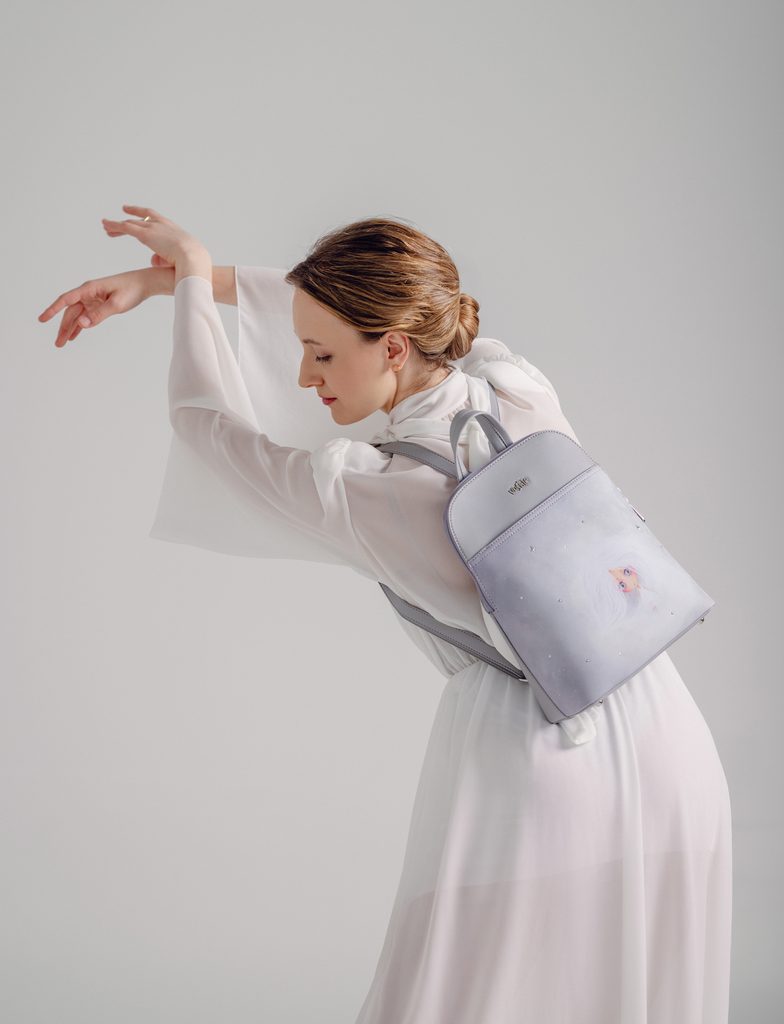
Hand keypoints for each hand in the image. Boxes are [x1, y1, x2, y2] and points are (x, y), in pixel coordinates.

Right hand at [38, 267, 161, 347]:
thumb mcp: (116, 304)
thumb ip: (99, 314)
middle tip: (58, 344)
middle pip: (70, 312)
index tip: (42, 319)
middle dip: (63, 328)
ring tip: (62, 343)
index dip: (52, 309)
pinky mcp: (99, 305)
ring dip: (70, 329)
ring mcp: (93, 299)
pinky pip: (86, 317)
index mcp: (89, 289)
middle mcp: (88, 294)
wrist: (143, 284)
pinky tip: (74, 336)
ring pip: (77, 316)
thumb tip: (82, 324)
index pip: (66, 300)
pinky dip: (80, 326)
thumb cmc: (131, 290)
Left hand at [101, 204, 207, 265]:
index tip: (138, 214)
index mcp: (173, 230)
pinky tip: (105, 226)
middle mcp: (162, 225)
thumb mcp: (178, 259)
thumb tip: (152, 260)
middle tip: (122, 214)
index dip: (147, 216)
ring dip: (117, 224)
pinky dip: (114, 226)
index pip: (157, 219)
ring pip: (130, 223)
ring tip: (106, 225)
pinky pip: (125, 228)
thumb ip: (163, 258)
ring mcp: (153, 228)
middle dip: (131, 216)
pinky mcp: (144, 234)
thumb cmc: (191, 262)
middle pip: (141, 219)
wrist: (192, 257)